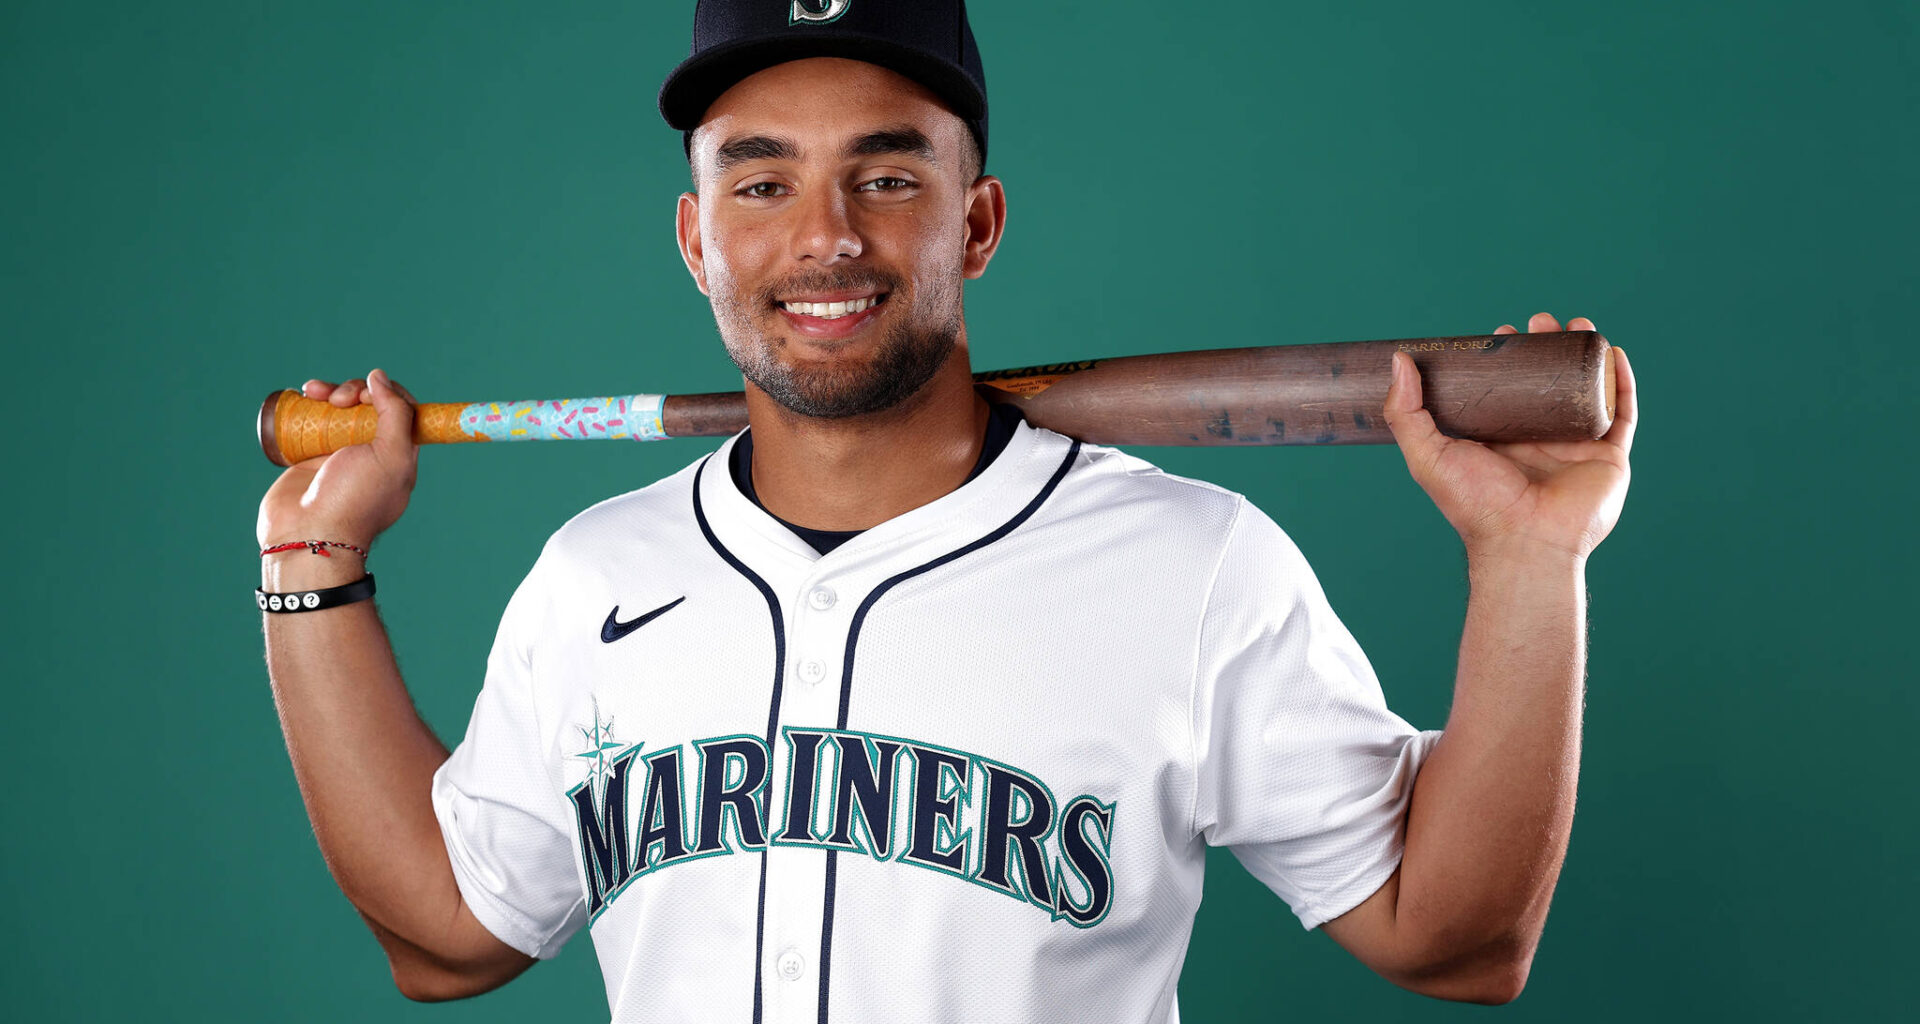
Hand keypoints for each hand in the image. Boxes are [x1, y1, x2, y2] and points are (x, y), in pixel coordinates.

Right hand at [257, 369, 419, 548]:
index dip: (387, 393)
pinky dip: (309, 404)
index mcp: (398, 455)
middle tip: (340, 400)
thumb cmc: (354, 500)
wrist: (307, 535)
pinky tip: (303, 394)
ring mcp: (338, 454)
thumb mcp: (391, 456)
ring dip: (329, 391)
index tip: (370, 392)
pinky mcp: (309, 456)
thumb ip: (396, 414)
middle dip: (354, 391)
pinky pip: (312, 421)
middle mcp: (370, 453)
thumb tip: (380, 377)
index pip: (402, 411)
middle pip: (368, 405)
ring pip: (338, 409)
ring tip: (314, 391)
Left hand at [1382, 313, 1637, 560]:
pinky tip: (1613, 354)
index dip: (1508, 357)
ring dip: (1586, 354)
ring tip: (1579, 325)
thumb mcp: (1427, 454)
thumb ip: (1406, 410)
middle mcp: (1539, 441)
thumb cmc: (1474, 504)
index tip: (1503, 331)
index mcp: (1501, 439)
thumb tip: (1400, 359)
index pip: (1507, 388)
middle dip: (1549, 346)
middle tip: (1541, 322)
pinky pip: (1621, 414)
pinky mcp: (1608, 458)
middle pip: (1549, 382)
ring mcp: (1575, 448)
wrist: (1523, 542)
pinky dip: (1621, 382)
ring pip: (1587, 390)